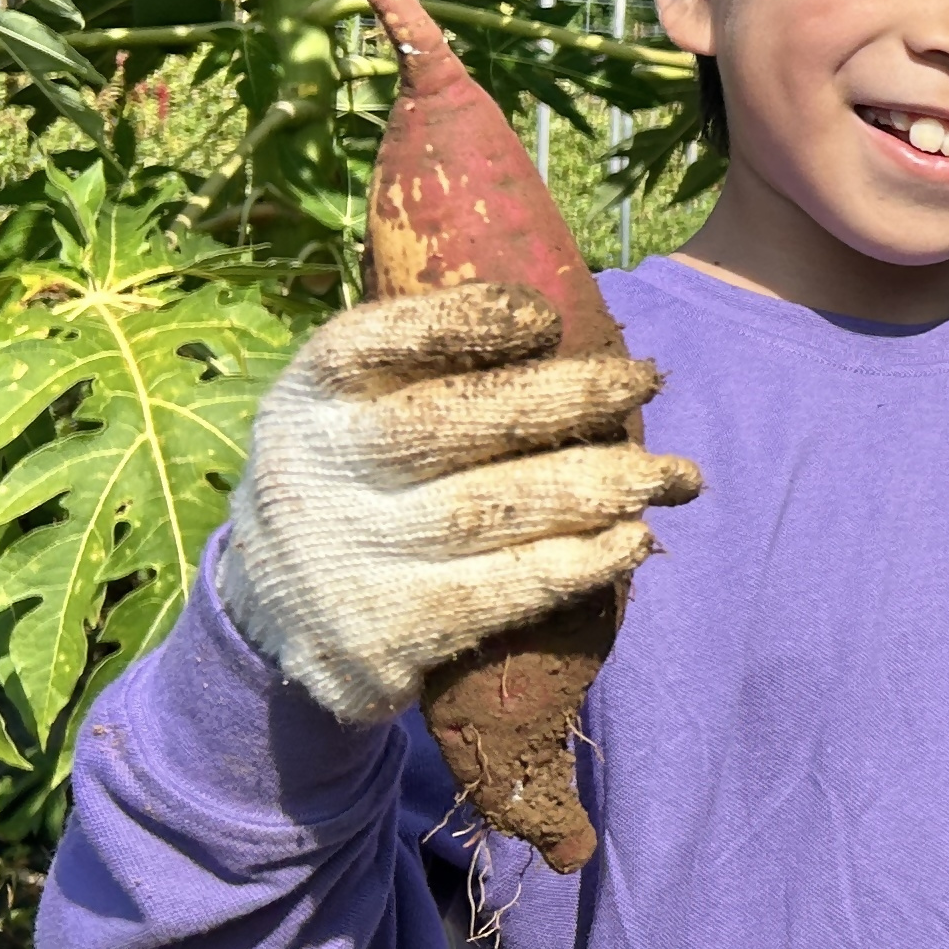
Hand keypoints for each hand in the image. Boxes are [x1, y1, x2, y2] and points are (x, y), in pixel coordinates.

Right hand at [219, 284, 702, 724]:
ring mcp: (349, 559)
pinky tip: (635, 540)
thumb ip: (423, 360)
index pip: (375, 343)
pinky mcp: (384, 638)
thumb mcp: (348, 406)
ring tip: (677, 474)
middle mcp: (315, 473)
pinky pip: (501, 593)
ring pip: (492, 511)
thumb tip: (554, 310)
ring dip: (602, 487)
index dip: (461, 323)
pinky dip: (579, 564)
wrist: (271, 618)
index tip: (545, 318)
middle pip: (452, 424)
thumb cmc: (353, 477)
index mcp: (308, 396)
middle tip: (644, 380)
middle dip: (565, 398)